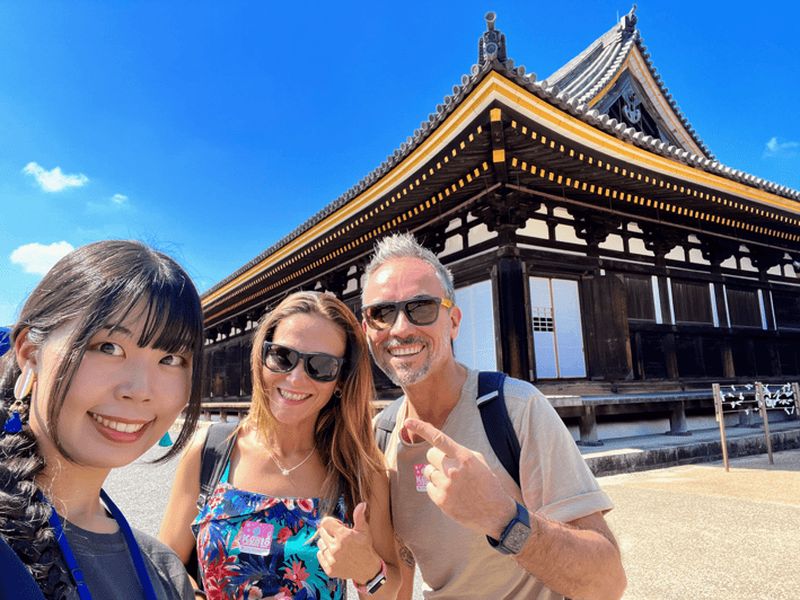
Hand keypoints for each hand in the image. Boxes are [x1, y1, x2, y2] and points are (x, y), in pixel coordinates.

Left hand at [317, 502, 381, 583]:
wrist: (367, 569)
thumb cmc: (365, 547)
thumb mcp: (364, 531)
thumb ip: (359, 517)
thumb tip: (362, 504)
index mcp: (344, 536)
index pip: (325, 522)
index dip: (331, 522)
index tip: (338, 525)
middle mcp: (336, 548)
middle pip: (322, 532)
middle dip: (329, 532)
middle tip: (339, 536)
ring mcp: (332, 560)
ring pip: (320, 544)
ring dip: (326, 543)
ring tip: (337, 545)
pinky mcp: (330, 570)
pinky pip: (319, 555)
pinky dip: (324, 553)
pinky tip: (334, 554)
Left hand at [404, 418, 517, 538]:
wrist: (496, 513)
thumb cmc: (488, 484)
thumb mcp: (479, 461)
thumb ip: (459, 452)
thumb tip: (440, 447)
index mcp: (464, 457)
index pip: (439, 438)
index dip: (421, 428)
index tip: (408, 422)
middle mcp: (453, 470)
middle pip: (430, 455)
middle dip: (437, 458)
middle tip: (450, 467)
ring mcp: (446, 486)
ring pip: (428, 471)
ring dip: (437, 474)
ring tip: (453, 483)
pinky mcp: (441, 501)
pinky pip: (429, 487)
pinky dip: (436, 488)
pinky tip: (451, 493)